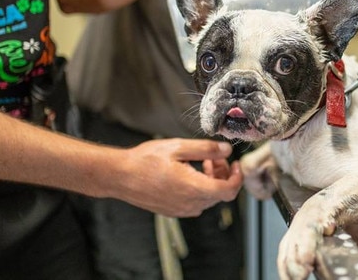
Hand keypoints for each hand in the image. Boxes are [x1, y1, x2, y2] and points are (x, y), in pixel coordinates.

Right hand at [114, 139, 242, 216]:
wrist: (120, 176)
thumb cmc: (145, 161)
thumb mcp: (178, 147)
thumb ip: (205, 149)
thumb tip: (227, 150)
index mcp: (193, 188)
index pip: (229, 190)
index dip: (238, 177)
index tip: (236, 163)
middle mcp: (190, 203)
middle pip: (221, 193)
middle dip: (223, 173)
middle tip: (214, 156)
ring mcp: (183, 210)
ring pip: (209, 197)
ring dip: (212, 179)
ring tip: (202, 161)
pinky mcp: (175, 211)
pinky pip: (197, 201)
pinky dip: (201, 187)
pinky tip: (190, 172)